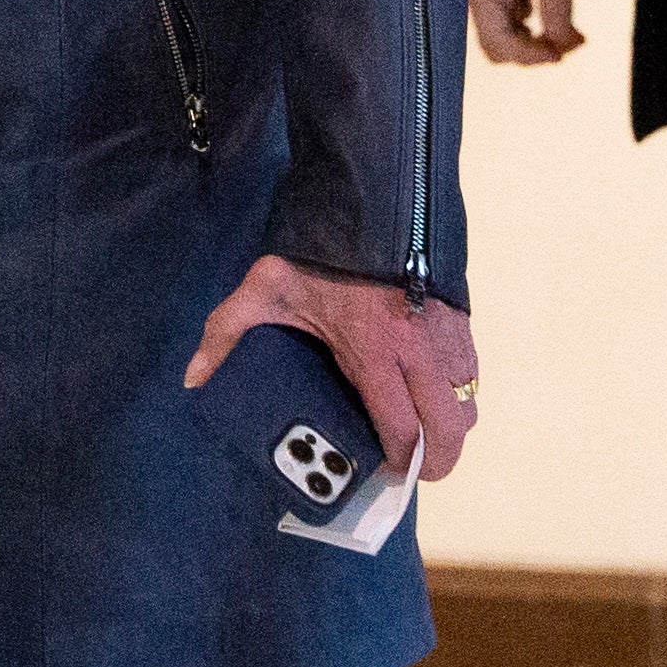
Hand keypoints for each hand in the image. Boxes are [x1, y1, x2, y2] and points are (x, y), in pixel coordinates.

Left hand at [185, 254, 477, 480]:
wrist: (373, 192)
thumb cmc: (319, 250)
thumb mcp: (265, 288)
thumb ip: (228, 332)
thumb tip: (195, 377)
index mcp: (374, 350)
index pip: (403, 429)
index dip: (400, 463)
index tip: (387, 474)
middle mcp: (421, 349)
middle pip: (450, 428)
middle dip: (437, 460)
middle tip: (414, 466)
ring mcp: (448, 332)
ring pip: (467, 401)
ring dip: (449, 423)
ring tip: (421, 428)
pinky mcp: (462, 314)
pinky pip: (471, 370)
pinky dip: (457, 388)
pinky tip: (429, 386)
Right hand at [470, 0, 586, 65]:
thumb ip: (557, 5)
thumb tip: (561, 46)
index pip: (495, 40)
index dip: (526, 55)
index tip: (558, 55)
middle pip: (500, 48)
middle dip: (534, 53)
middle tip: (569, 45)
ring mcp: (495, 3)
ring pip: (512, 46)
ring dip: (543, 48)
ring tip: (574, 38)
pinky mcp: (509, 6)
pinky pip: (523, 36)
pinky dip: (546, 39)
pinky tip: (567, 31)